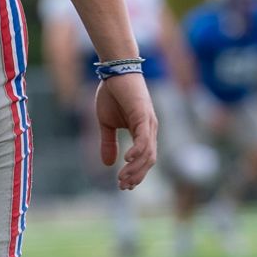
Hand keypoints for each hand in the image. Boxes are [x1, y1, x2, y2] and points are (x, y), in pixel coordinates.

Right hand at [95, 73, 157, 190]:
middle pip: (149, 160)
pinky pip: (144, 139)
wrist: (114, 70)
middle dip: (137, 176)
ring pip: (148, 153)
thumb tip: (108, 164)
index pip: (145, 158)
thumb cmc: (112, 93)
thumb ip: (108, 143)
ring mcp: (148, 122)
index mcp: (143, 131)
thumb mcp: (106, 123)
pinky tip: (127, 160)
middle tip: (123, 186)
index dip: (136, 174)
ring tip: (122, 178)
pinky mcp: (143, 115)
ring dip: (135, 169)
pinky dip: (137, 152)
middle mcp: (150, 129)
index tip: (124, 185)